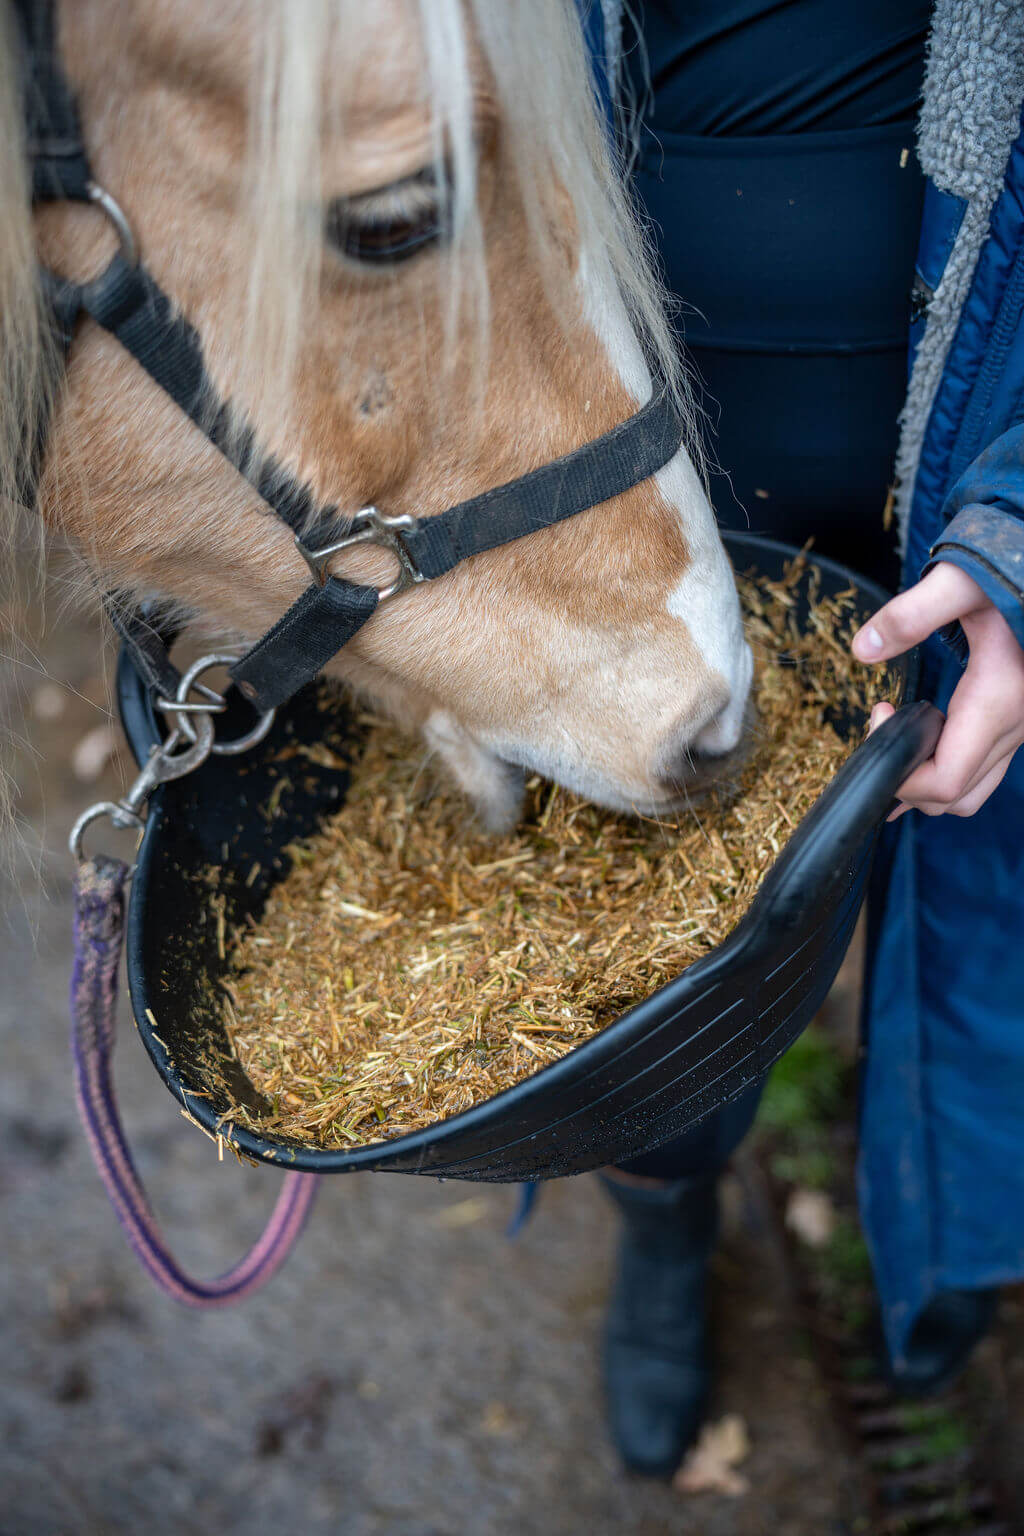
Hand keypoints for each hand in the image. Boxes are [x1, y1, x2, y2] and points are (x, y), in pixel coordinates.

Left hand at [852, 563, 1023, 818]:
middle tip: (882, 724)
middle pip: (953, 798)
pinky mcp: (1016, 722)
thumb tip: (862, 650)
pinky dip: (943, 765)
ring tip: (898, 728)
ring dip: (924, 776)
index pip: (945, 782)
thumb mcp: (959, 583)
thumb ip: (911, 613)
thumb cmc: (1012, 572)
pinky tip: (919, 730)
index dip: (899, 771)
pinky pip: (979, 769)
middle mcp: (1014, 728)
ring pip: (969, 792)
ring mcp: (1019, 730)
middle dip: (905, 779)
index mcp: (998, 703)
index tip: (878, 712)